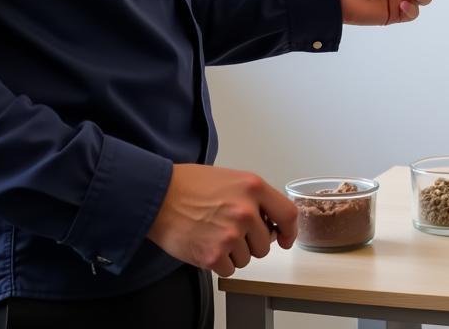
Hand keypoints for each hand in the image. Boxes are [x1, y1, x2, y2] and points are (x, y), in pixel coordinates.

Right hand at [147, 164, 296, 276]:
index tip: (285, 238)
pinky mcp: (214, 255)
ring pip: (248, 258)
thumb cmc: (191, 185)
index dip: (289, 230)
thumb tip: (271, 220)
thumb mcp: (233, 179)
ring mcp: (231, 234)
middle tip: (231, 230)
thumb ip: (255, 197)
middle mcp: (246, 210)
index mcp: (254, 187)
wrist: (159, 196)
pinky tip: (206, 244)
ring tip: (215, 233)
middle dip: (252, 241)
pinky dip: (219, 263)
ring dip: (234, 252)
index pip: (288, 214)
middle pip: (266, 243)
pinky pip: (230, 269)